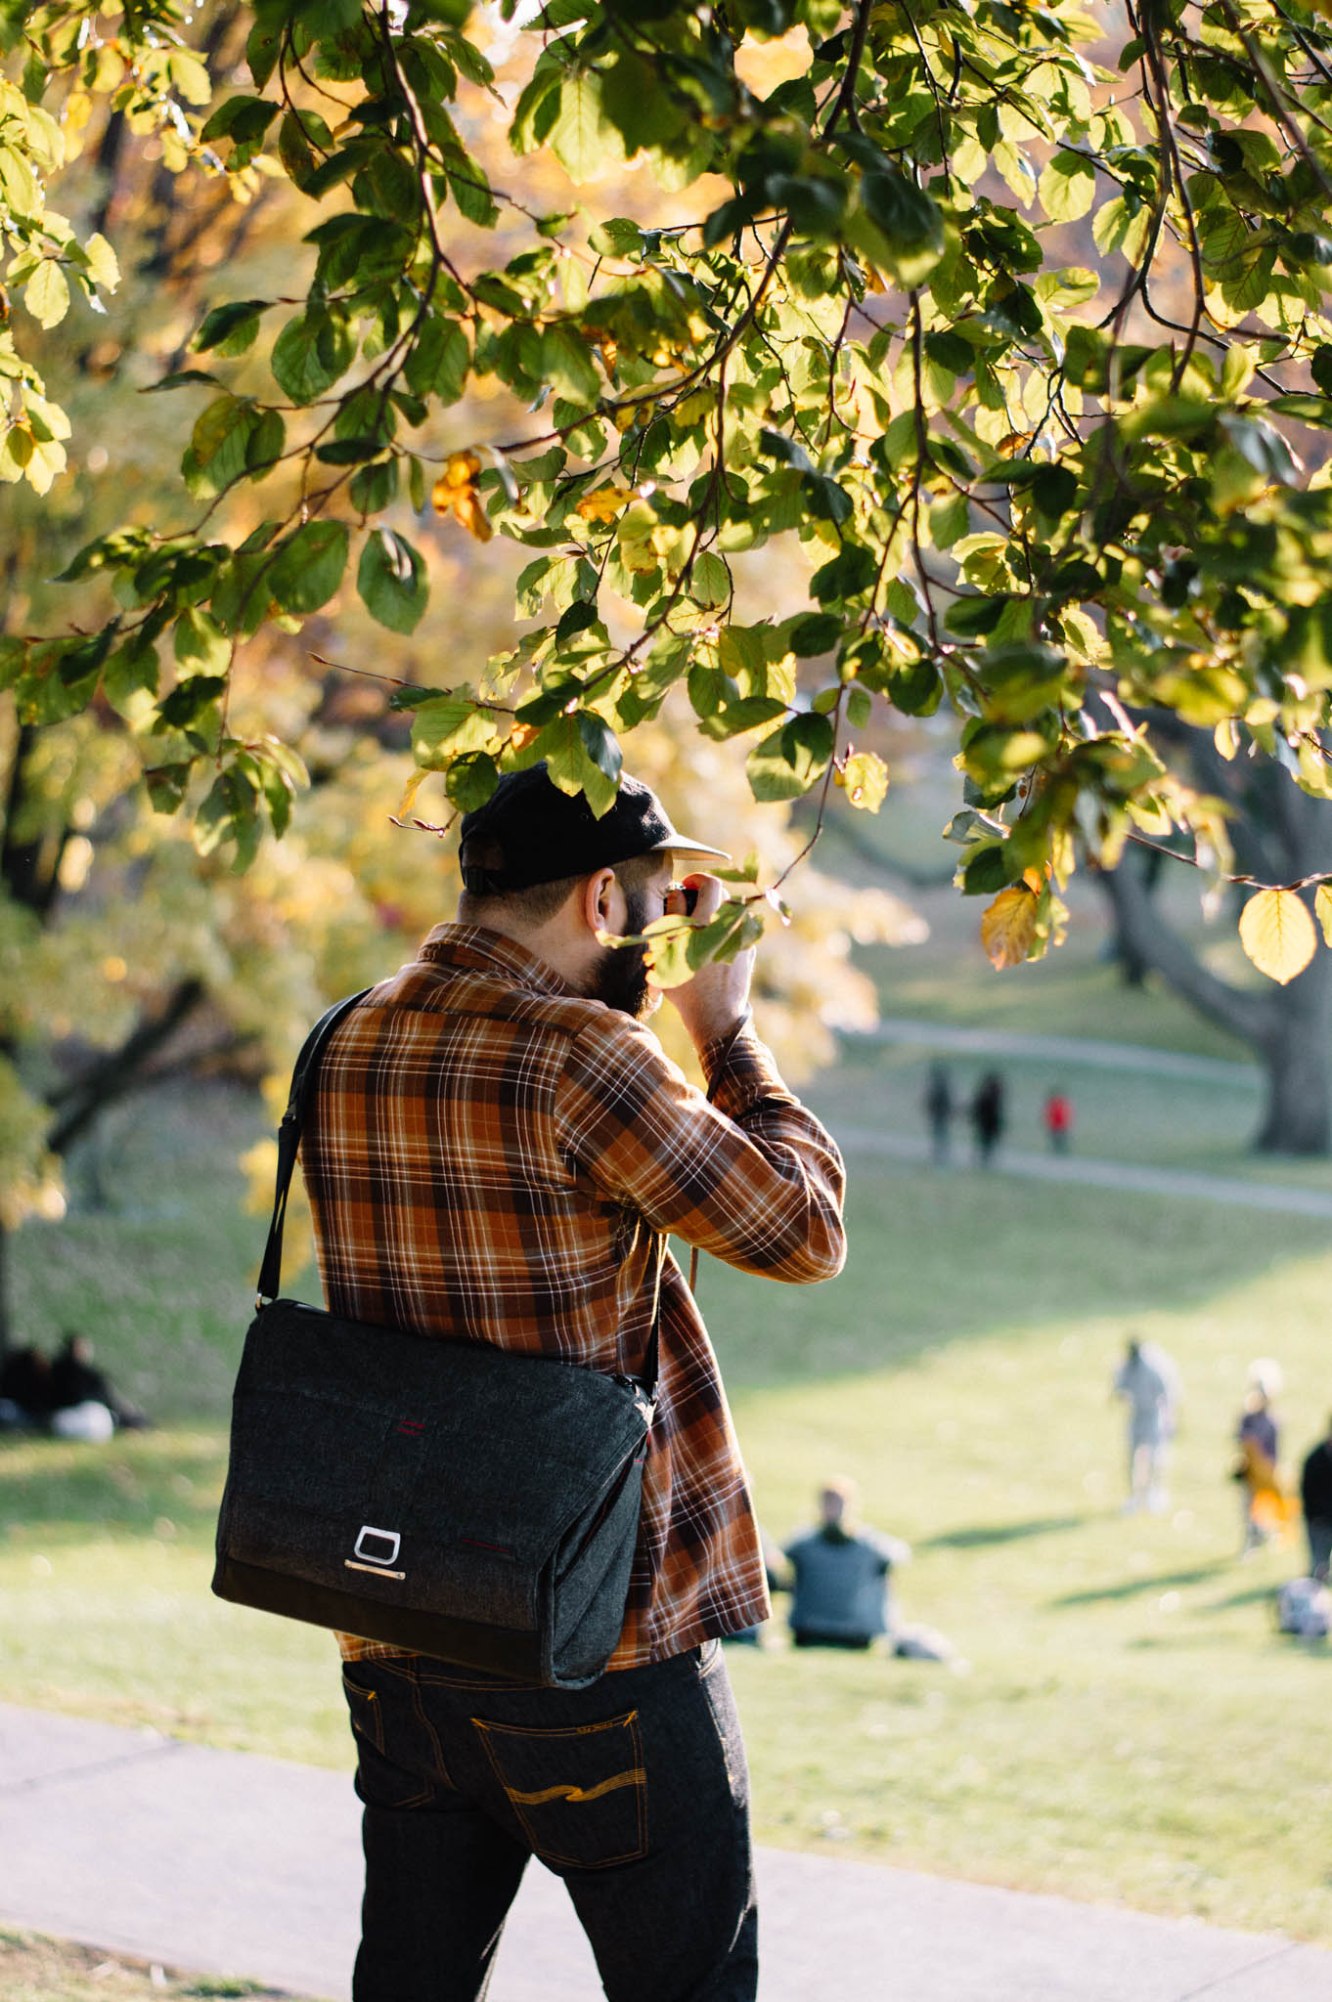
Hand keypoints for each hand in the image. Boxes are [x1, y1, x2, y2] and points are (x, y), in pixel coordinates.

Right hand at [661, 872, 753, 1051]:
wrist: (716, 1014)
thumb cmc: (686, 986)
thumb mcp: (667, 950)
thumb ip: (672, 916)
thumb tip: (677, 895)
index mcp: (710, 921)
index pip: (708, 883)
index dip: (695, 880)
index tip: (686, 886)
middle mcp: (731, 925)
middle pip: (722, 894)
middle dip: (704, 895)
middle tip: (690, 905)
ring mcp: (743, 937)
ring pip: (731, 911)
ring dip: (715, 911)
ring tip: (700, 925)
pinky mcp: (748, 950)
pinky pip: (737, 929)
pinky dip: (725, 929)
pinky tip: (712, 944)